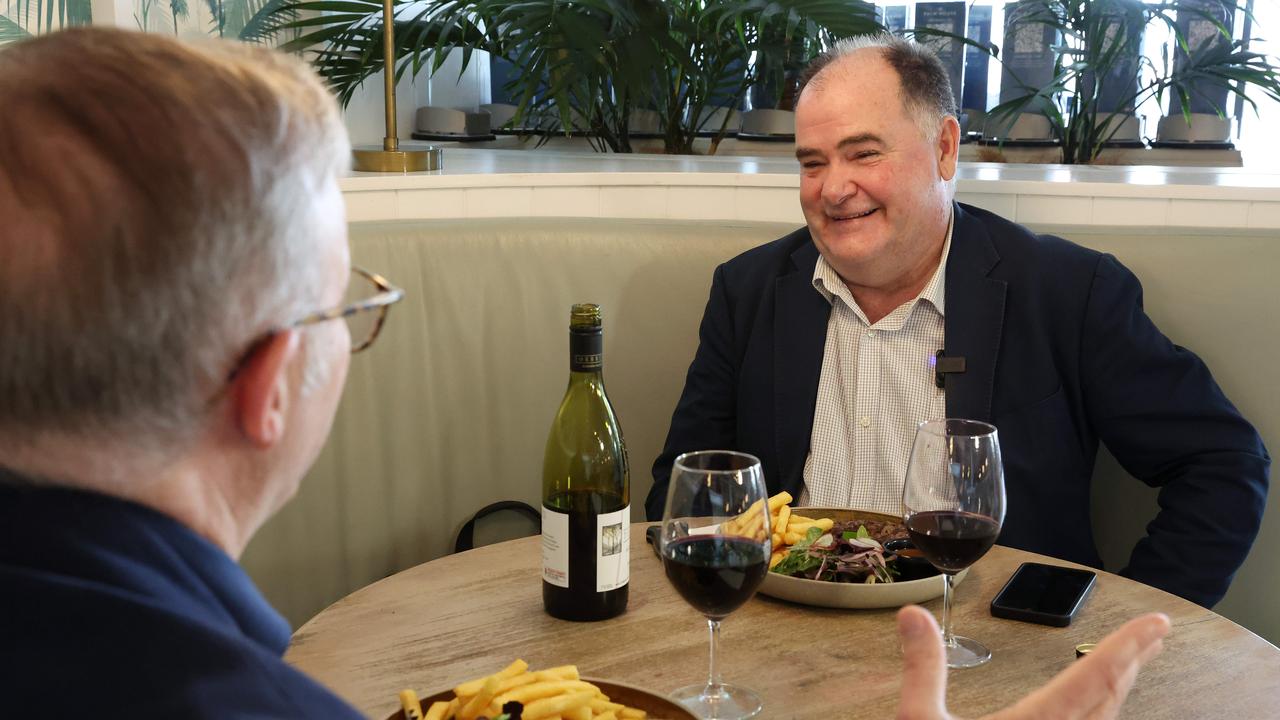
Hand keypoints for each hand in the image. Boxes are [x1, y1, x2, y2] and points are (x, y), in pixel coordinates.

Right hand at [895, 605, 1170, 719]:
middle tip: (1153, 635)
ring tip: (1127, 668)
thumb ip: (923, 668)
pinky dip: (1102, 718)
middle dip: (1134, 662)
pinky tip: (1096, 715)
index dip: (1129, 645)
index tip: (1156, 623)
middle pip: (1111, 698)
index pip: (1094, 676)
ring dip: (1119, 691)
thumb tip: (913, 615)